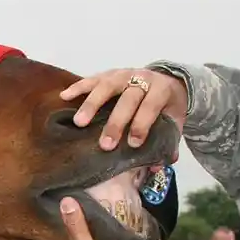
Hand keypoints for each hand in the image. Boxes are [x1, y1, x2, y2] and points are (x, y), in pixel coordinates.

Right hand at [59, 67, 187, 152]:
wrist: (168, 80)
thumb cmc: (166, 106)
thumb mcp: (174, 121)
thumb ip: (168, 142)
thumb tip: (155, 166)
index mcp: (162, 90)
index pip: (151, 106)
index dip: (142, 124)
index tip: (133, 144)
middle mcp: (143, 78)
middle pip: (128, 98)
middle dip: (116, 122)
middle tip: (105, 144)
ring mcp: (124, 74)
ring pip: (108, 86)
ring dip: (92, 104)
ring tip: (79, 122)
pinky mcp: (109, 73)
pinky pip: (92, 79)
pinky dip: (78, 87)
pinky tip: (65, 96)